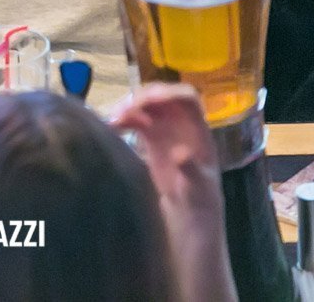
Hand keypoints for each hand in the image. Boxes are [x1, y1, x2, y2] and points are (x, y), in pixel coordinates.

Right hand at [110, 82, 221, 215]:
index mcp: (199, 132)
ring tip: (114, 119)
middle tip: (125, 109)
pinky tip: (113, 126)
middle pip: (164, 97)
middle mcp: (183, 126)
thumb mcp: (198, 191)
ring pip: (148, 107)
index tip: (149, 99)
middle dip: (144, 98)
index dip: (170, 93)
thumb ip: (190, 171)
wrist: (189, 219)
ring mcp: (167, 131)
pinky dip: (125, 119)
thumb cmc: (200, 204)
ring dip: (130, 107)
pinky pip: (138, 121)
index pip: (188, 100)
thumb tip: (180, 152)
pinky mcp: (152, 141)